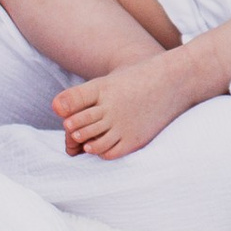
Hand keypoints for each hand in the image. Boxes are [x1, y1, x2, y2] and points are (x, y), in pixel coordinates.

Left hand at [54, 62, 180, 155]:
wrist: (175, 81)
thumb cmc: (139, 79)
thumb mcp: (111, 78)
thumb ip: (83, 95)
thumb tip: (55, 108)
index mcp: (103, 87)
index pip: (73, 101)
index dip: (66, 111)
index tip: (67, 117)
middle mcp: (111, 107)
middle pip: (80, 124)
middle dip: (73, 129)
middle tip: (74, 131)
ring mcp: (123, 124)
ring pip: (92, 141)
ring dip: (85, 142)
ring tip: (85, 140)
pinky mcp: (134, 138)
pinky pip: (110, 152)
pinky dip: (101, 151)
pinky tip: (102, 145)